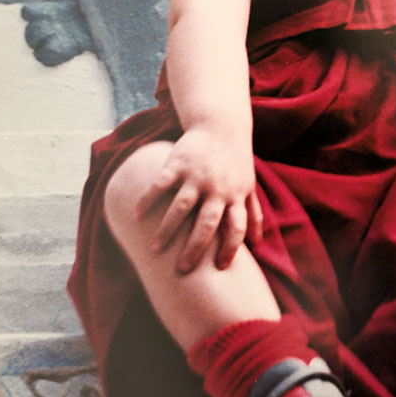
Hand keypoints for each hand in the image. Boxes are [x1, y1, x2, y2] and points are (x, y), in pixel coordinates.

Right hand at [136, 125, 262, 272]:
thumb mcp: (248, 186)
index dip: (230, 248)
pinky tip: (137, 216)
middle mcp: (216, 188)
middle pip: (207, 223)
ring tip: (155, 250)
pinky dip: (148, 199)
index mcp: (235, 196)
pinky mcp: (177, 163)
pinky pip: (160, 184)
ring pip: (181, 207)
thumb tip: (258, 244)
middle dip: (195, 248)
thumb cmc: (236, 162)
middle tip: (182, 270)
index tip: (220, 268)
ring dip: (167, 229)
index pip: (236, 227)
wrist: (221, 126)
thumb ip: (253, 213)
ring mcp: (196, 176)